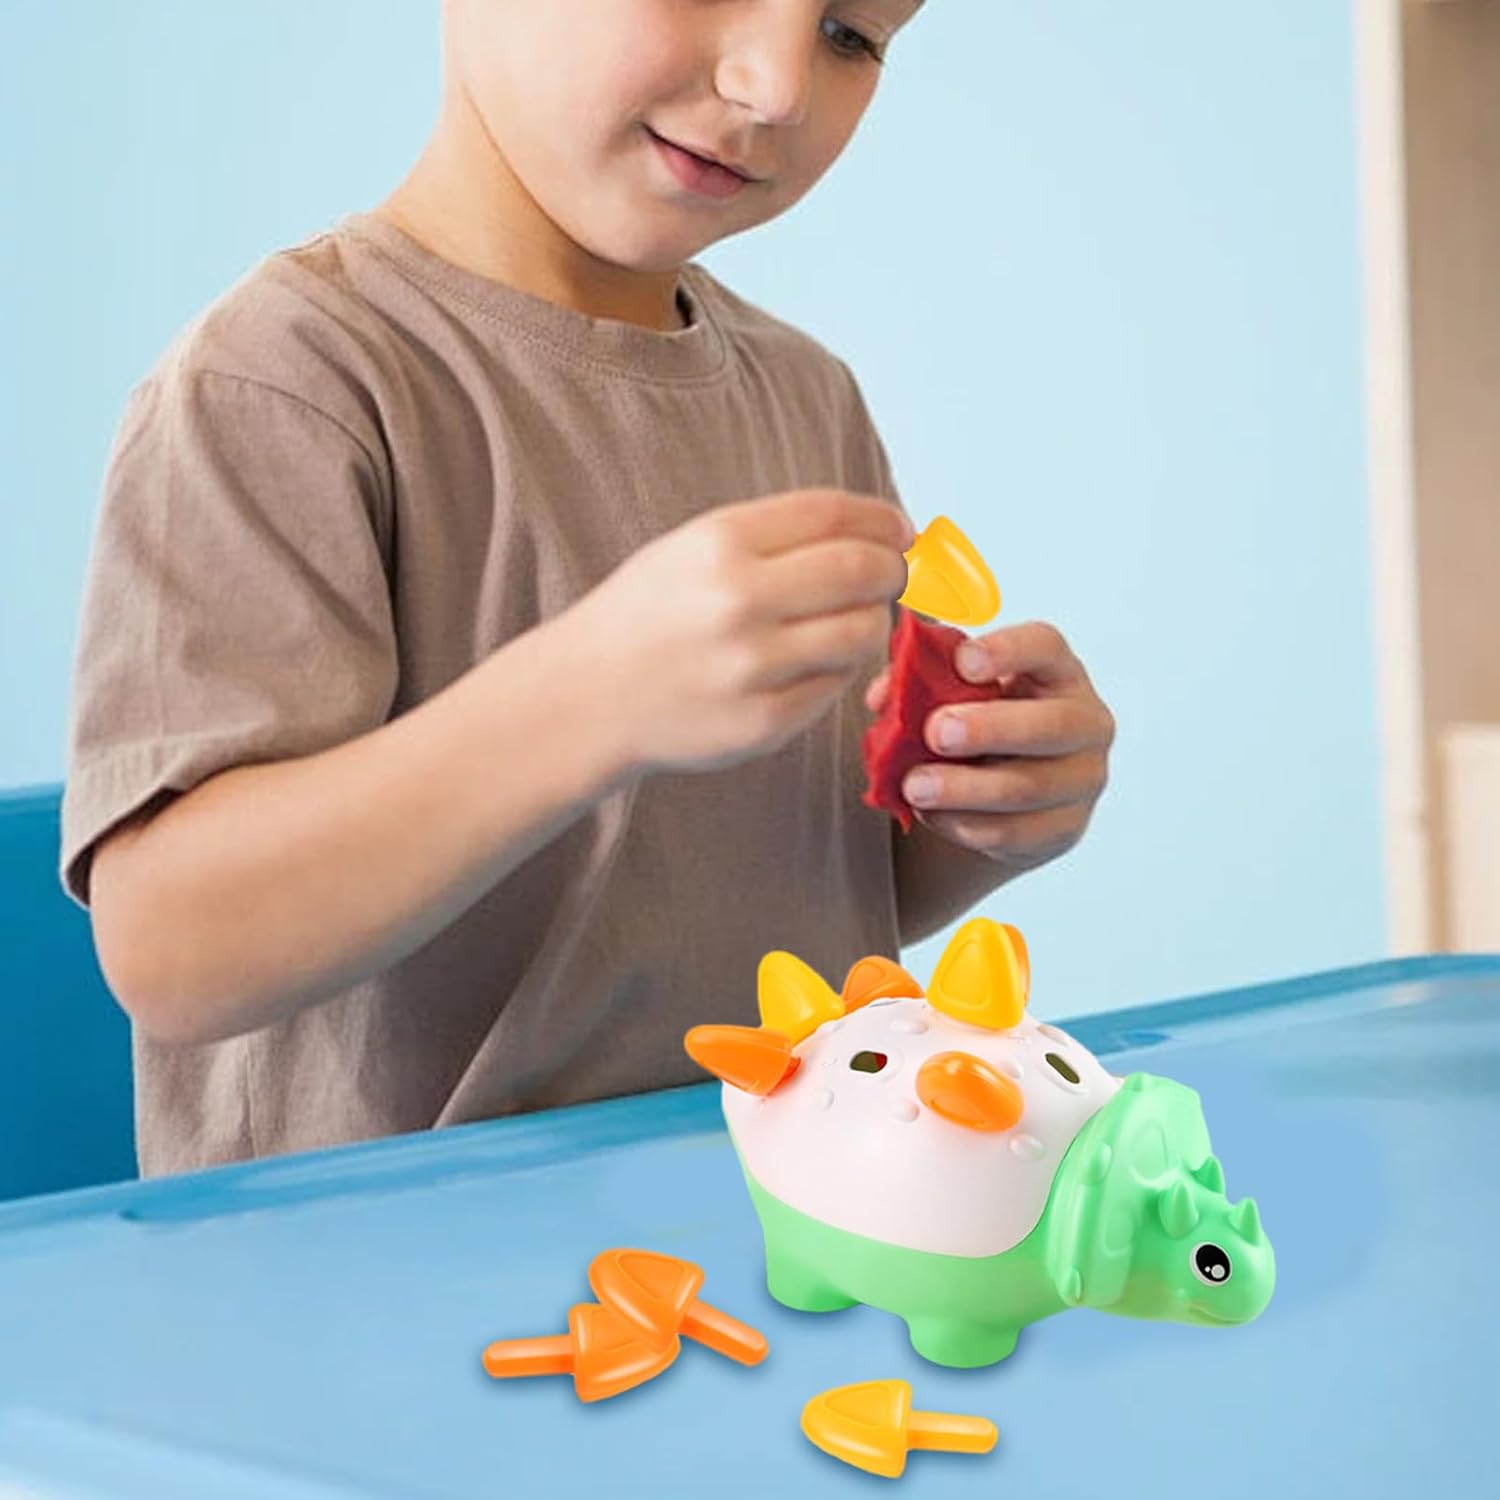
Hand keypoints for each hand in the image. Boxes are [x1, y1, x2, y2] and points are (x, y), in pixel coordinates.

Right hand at [574, 489, 912, 775]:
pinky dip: (837, 670)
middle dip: (893, 570)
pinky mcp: (764, 722)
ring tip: (851, 621)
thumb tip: (876, 531)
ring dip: (872, 622)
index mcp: (720, 542)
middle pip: (863, 571)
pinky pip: (835, 686)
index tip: (900, 530)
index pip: (837, 514)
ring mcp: (752, 667)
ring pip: (861, 633)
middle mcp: (738, 601)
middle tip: (894, 575)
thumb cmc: (648, 616)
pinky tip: (811, 663)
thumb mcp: (694, 548)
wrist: (588, 696)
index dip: (884, 519)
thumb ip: (777, 536)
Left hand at [864, 621, 1114, 871]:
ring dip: (967, 788)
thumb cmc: (973, 722)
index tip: (963, 662)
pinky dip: (968, 825)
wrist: (993, 792)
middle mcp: (1084, 722)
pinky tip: (933, 815)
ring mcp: (1081, 779)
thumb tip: (881, 695)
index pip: (1045, 647)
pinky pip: (1017, 833)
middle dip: (990, 729)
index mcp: (1056, 670)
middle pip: (1050, 724)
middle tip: (935, 733)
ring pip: (1029, 787)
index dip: (1008, 650)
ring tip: (916, 786)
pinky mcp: (1065, 828)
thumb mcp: (949, 693)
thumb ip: (915, 682)